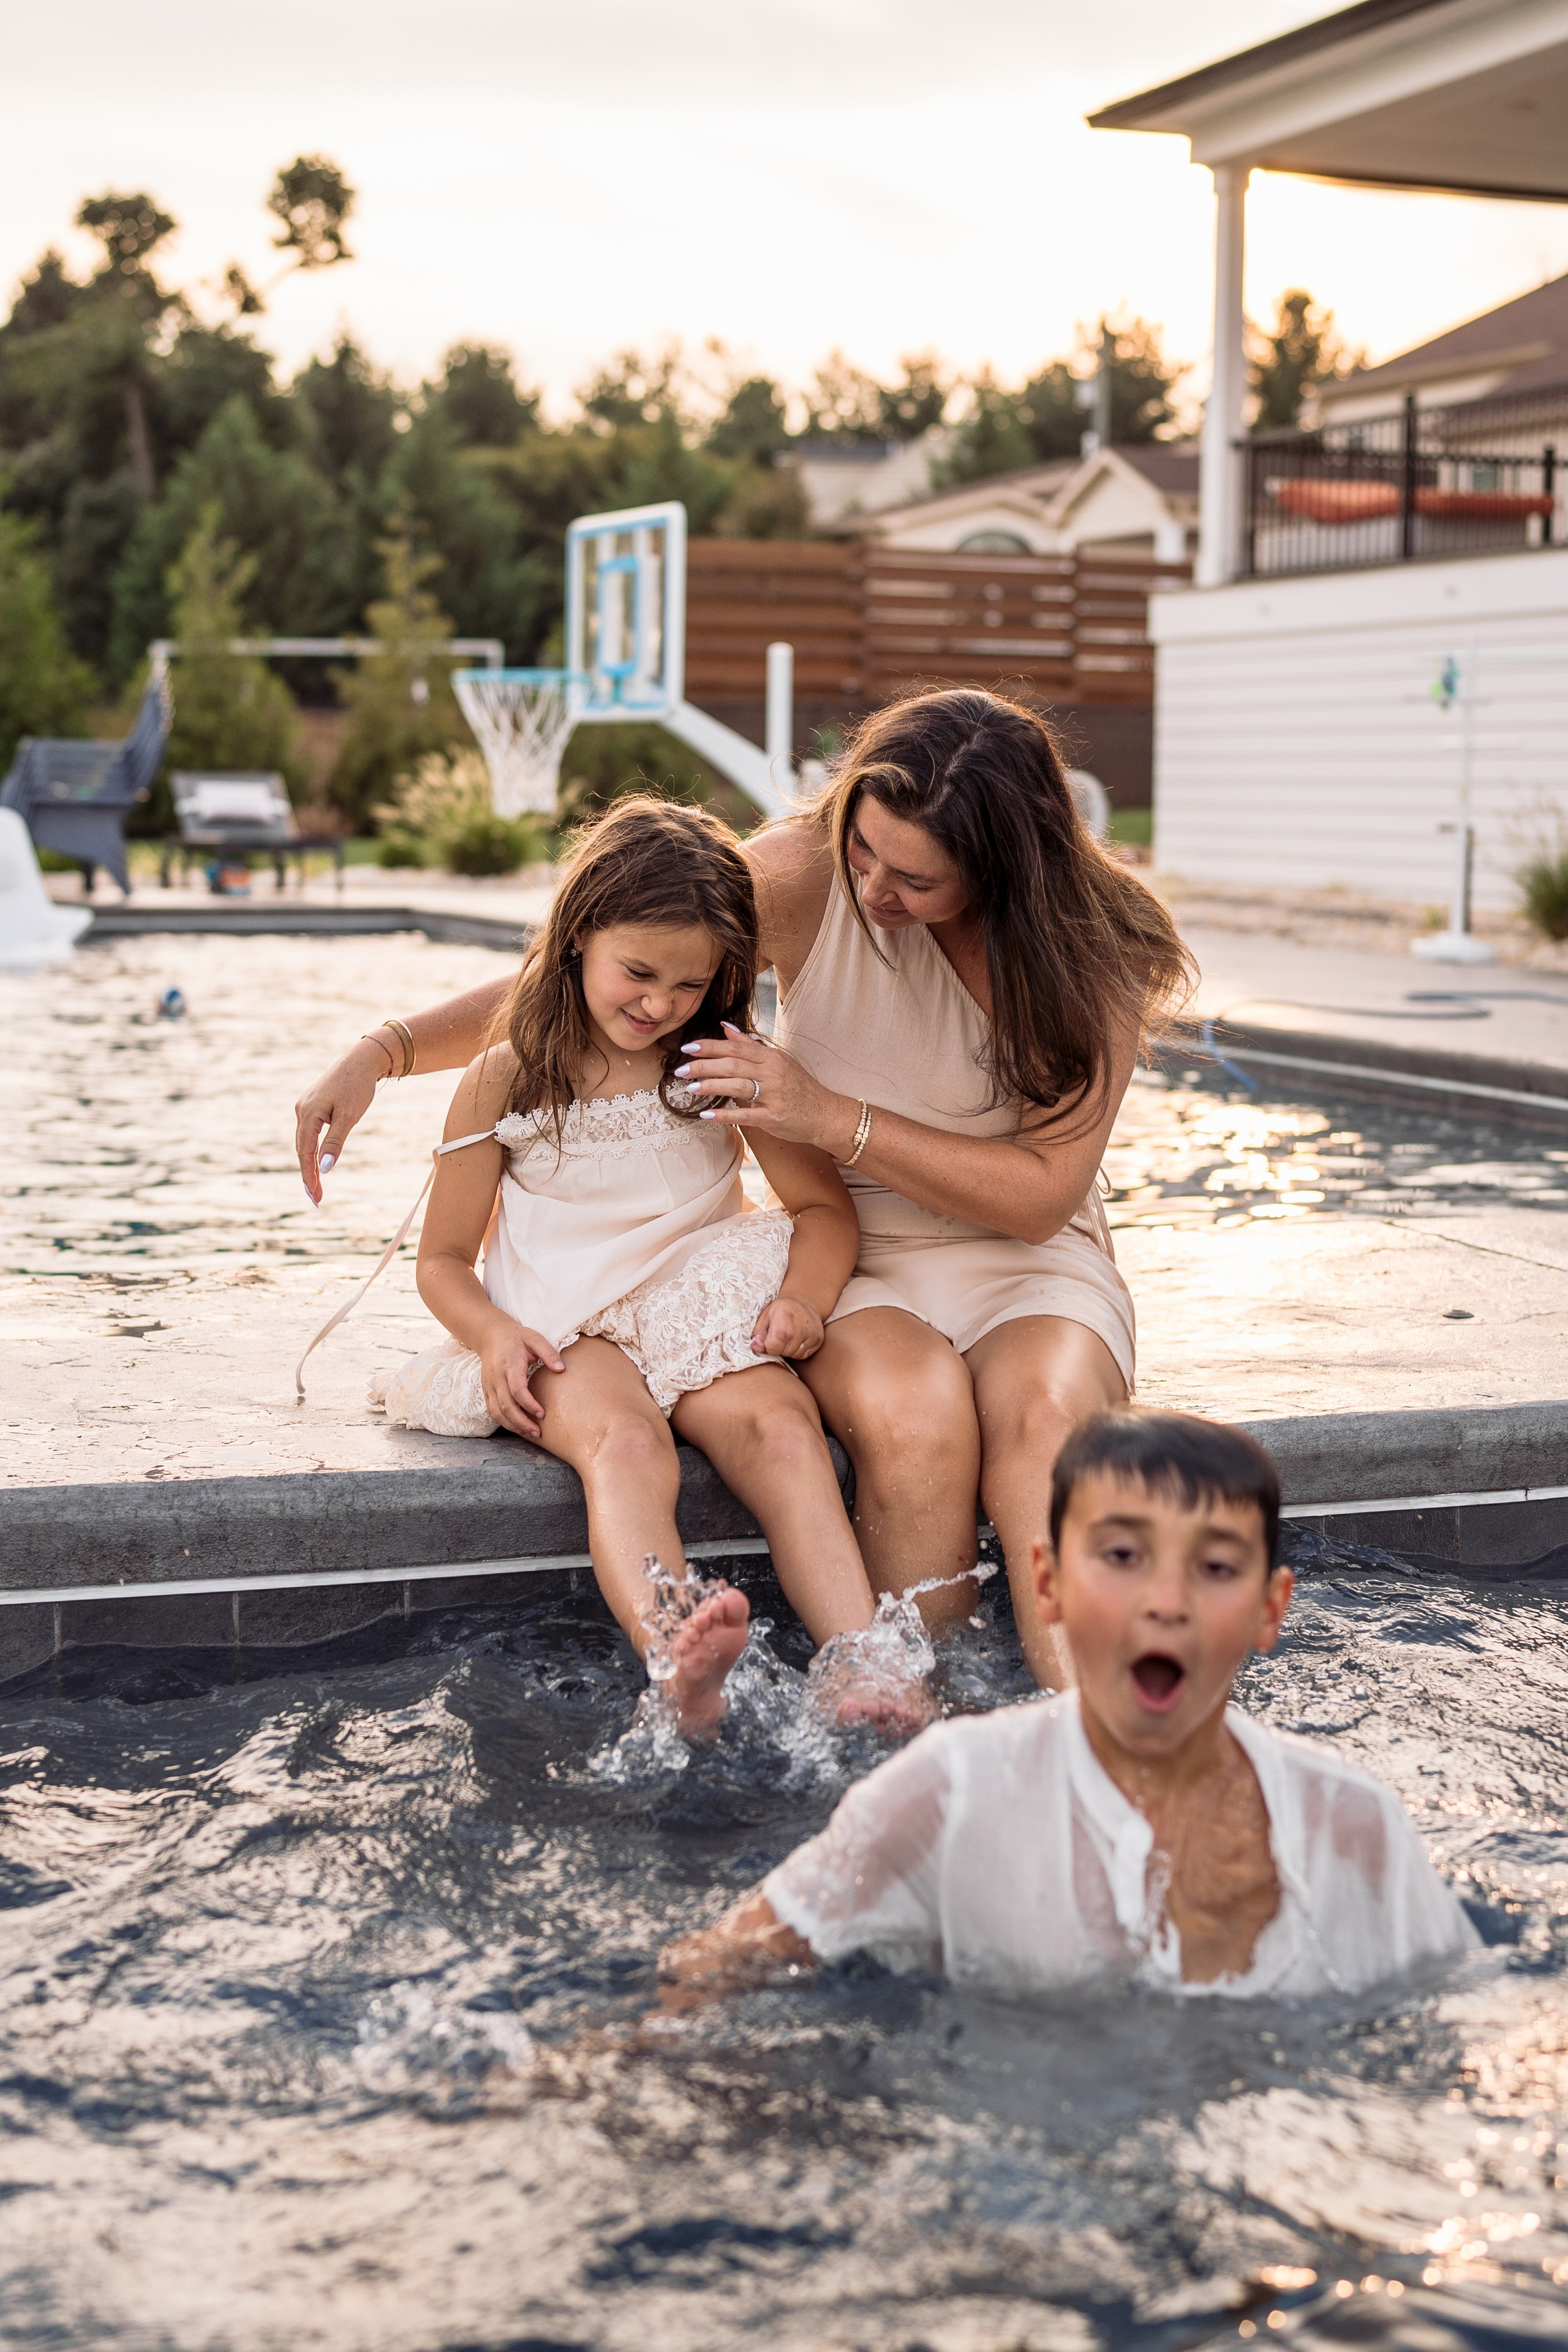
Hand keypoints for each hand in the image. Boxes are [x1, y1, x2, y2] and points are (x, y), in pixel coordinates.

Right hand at [295, 1039, 388, 1203]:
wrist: (362, 1060)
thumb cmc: (358, 1086)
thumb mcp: (349, 1117)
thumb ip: (335, 1142)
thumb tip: (324, 1168)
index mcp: (308, 1113)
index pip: (306, 1153)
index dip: (309, 1176)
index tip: (314, 1196)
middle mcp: (301, 1110)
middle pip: (302, 1150)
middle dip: (309, 1175)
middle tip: (317, 1199)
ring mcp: (305, 1107)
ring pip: (305, 1142)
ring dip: (310, 1164)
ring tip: (317, 1187)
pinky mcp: (312, 1105)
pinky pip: (309, 1133)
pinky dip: (313, 1150)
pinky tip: (318, 1162)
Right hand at [478, 1322, 564, 1440]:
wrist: (490, 1336)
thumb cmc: (516, 1338)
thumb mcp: (535, 1339)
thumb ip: (549, 1353)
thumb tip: (561, 1369)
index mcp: (509, 1364)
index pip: (516, 1389)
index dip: (529, 1404)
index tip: (542, 1414)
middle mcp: (496, 1377)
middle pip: (506, 1405)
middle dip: (521, 1422)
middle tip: (538, 1432)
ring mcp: (489, 1385)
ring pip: (497, 1411)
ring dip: (512, 1425)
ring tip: (530, 1433)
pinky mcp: (486, 1390)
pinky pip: (492, 1410)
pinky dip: (504, 1421)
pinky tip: (518, 1427)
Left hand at [675, 1023, 852, 1153]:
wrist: (825, 1113)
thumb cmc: (799, 1087)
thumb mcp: (778, 1060)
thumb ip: (750, 1045)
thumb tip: (724, 1027)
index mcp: (771, 1057)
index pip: (735, 1047)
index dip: (710, 1046)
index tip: (688, 1047)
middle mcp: (772, 1073)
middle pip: (732, 1065)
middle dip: (703, 1066)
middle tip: (680, 1069)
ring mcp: (773, 1095)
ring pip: (737, 1086)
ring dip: (710, 1086)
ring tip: (689, 1088)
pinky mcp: (773, 1117)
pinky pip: (745, 1115)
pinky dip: (724, 1115)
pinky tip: (706, 1115)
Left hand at [751, 1293, 824, 1360]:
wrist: (804, 1301)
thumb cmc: (781, 1309)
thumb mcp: (765, 1315)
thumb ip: (758, 1332)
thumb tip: (755, 1346)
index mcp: (784, 1321)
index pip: (773, 1348)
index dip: (768, 1346)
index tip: (769, 1338)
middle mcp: (800, 1328)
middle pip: (785, 1353)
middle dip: (780, 1348)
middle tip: (780, 1335)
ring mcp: (812, 1334)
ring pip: (795, 1355)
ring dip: (789, 1349)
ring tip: (790, 1336)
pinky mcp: (819, 1339)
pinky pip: (804, 1354)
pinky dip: (799, 1349)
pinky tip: (798, 1338)